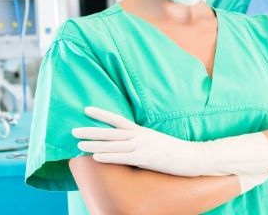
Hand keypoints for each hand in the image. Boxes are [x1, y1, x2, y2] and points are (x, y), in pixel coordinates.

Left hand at [72, 107, 267, 179]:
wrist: (193, 156)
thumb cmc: (175, 151)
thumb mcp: (157, 142)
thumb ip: (142, 141)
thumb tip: (128, 144)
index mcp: (143, 131)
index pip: (118, 120)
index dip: (102, 114)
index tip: (87, 109)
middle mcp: (141, 136)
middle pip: (112, 132)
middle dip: (92, 130)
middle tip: (73, 129)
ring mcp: (143, 147)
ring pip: (114, 144)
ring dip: (95, 143)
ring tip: (79, 142)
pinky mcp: (146, 158)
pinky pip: (124, 157)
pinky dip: (109, 156)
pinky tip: (97, 156)